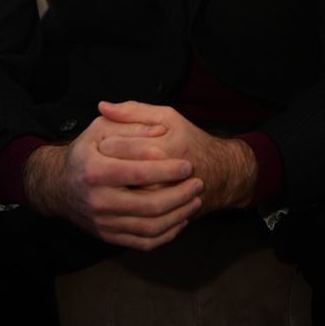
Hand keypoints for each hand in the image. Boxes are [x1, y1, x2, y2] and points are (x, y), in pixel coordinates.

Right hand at [23, 111, 202, 249]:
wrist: (59, 186)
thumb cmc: (86, 152)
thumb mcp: (100, 129)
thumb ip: (128, 124)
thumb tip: (158, 131)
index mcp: (95, 170)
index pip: (139, 173)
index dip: (167, 170)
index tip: (188, 165)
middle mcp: (98, 200)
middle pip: (148, 204)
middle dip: (180, 195)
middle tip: (198, 184)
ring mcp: (103, 222)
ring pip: (149, 227)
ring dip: (178, 216)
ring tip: (195, 202)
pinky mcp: (108, 236)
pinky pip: (143, 243)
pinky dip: (166, 235)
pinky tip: (180, 221)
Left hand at [97, 101, 258, 215]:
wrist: (221, 174)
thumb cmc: (191, 142)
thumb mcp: (167, 117)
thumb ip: (134, 110)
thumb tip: (103, 106)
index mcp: (158, 149)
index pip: (113, 147)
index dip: (103, 144)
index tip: (103, 143)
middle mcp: (159, 178)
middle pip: (115, 175)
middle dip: (106, 168)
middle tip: (107, 164)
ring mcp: (162, 202)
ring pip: (123, 200)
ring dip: (114, 190)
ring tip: (115, 181)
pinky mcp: (164, 218)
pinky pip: (137, 219)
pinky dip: (127, 211)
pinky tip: (127, 200)